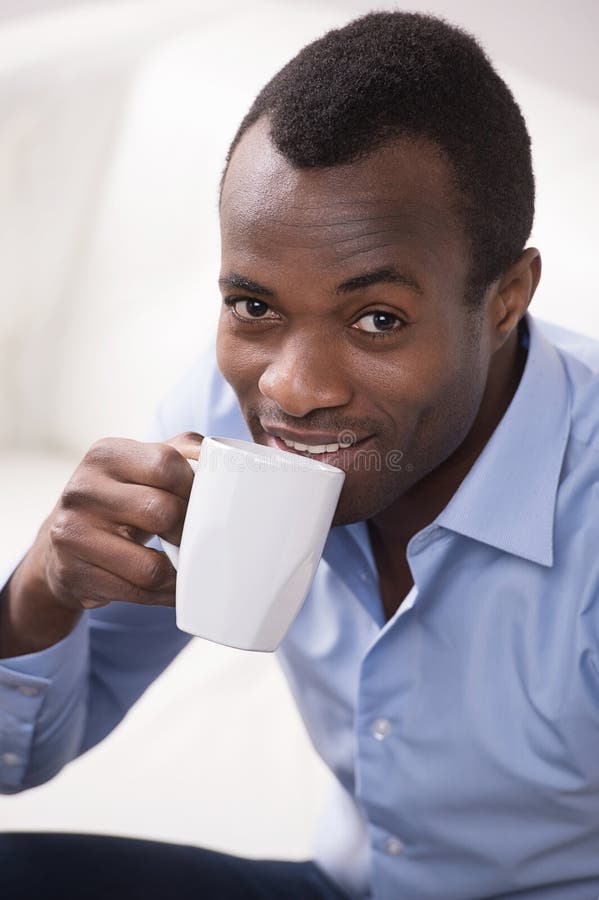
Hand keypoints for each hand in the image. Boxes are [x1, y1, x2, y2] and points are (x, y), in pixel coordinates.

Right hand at [0, 433, 202, 655]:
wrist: (65, 545)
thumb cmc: (121, 501)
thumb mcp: (144, 467)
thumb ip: (184, 452)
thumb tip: (223, 458)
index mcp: (106, 454)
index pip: (167, 464)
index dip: (194, 487)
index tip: (203, 501)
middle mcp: (82, 489)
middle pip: (162, 513)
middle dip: (188, 531)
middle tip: (192, 536)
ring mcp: (72, 533)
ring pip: (151, 565)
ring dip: (179, 572)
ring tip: (186, 566)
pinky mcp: (73, 573)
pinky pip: (138, 592)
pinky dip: (164, 595)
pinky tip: (170, 588)